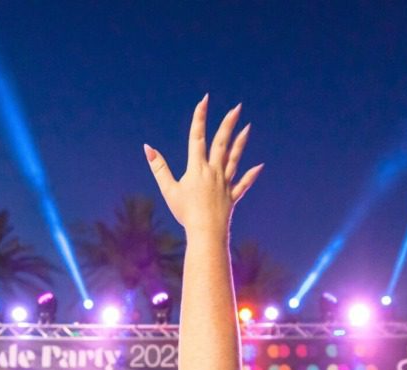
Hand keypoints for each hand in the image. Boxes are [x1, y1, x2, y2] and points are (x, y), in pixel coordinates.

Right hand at [144, 96, 263, 234]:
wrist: (206, 233)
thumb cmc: (185, 213)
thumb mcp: (169, 190)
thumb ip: (159, 168)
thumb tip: (147, 148)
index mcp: (197, 168)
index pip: (197, 137)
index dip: (200, 117)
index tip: (204, 100)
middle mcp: (213, 172)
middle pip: (221, 143)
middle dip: (228, 123)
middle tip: (236, 107)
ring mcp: (225, 183)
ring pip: (234, 159)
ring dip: (241, 142)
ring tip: (247, 127)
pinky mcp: (232, 196)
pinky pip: (243, 184)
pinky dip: (251, 175)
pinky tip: (259, 166)